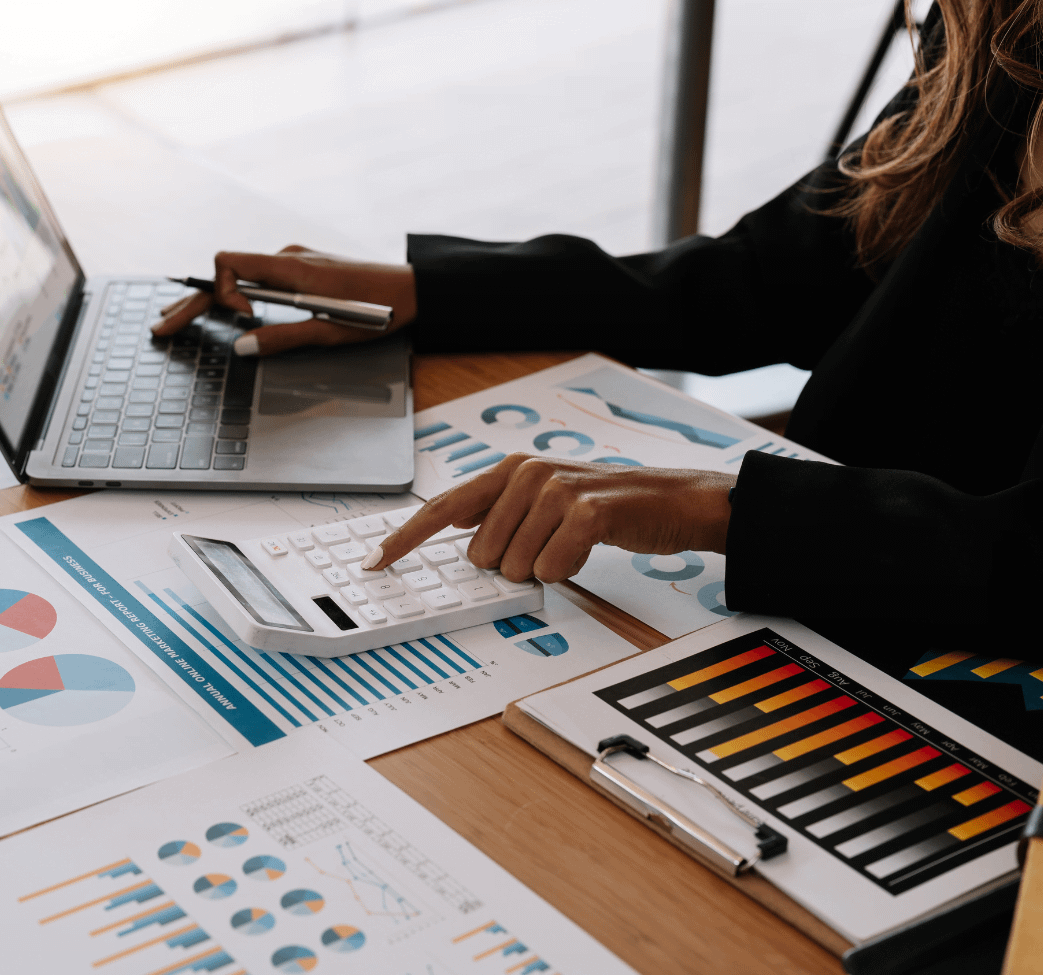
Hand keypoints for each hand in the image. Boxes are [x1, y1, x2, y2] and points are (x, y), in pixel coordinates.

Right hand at [150, 246, 415, 355]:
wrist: (415, 290)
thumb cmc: (379, 311)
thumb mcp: (330, 332)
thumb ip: (283, 338)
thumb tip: (241, 347)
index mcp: (291, 269)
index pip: (229, 263)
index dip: (222, 292)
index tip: (243, 321)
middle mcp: (287, 258)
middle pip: (225, 274)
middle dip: (193, 301)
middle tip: (162, 327)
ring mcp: (294, 262)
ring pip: (239, 276)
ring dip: (211, 298)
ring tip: (179, 318)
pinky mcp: (303, 269)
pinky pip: (258, 277)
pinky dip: (234, 293)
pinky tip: (223, 309)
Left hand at [363, 454, 734, 582]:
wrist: (667, 502)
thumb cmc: (602, 507)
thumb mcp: (542, 502)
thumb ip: (497, 514)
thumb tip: (457, 537)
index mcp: (508, 470)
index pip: (442, 508)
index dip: (406, 538)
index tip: (375, 560)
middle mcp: (525, 473)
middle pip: (481, 553)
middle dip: (511, 565)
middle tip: (548, 545)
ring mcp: (555, 489)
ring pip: (514, 566)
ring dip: (543, 568)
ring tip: (570, 543)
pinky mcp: (585, 511)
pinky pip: (550, 568)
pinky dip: (566, 571)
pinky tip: (585, 549)